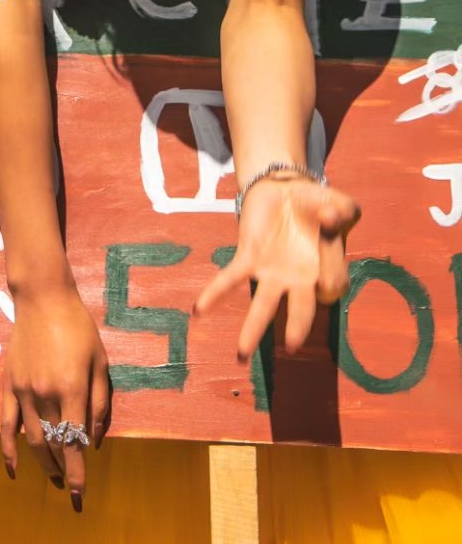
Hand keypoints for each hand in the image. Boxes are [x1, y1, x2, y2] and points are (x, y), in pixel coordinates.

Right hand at [0, 283, 109, 512]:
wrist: (43, 299)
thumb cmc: (78, 328)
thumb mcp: (101, 362)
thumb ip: (100, 403)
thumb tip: (94, 440)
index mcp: (71, 389)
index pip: (74, 443)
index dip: (78, 473)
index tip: (80, 497)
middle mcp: (45, 394)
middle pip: (53, 444)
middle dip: (63, 471)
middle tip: (70, 486)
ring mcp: (23, 391)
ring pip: (31, 439)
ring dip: (43, 462)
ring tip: (54, 477)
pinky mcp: (9, 385)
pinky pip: (6, 424)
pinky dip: (8, 450)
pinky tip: (13, 469)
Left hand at [194, 175, 360, 358]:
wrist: (286, 189)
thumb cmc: (318, 204)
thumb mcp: (341, 203)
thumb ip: (344, 211)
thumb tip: (329, 219)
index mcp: (326, 271)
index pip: (333, 286)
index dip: (332, 272)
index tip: (330, 237)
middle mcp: (299, 280)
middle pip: (300, 310)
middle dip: (296, 328)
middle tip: (291, 347)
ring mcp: (272, 272)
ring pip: (263, 305)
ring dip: (252, 329)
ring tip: (241, 354)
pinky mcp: (248, 256)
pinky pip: (230, 278)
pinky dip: (214, 294)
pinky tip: (199, 310)